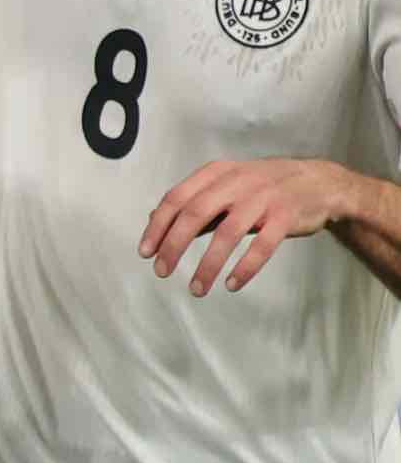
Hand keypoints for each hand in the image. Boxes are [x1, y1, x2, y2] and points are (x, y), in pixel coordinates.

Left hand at [139, 158, 347, 295]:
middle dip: (174, 244)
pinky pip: (263, 246)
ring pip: (228, 233)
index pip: (176, 198)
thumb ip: (192, 203)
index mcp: (215, 173)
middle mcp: (235, 182)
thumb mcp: (224, 186)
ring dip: (208, 263)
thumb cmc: (261, 188)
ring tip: (196, 289)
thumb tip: (153, 220)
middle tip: (162, 271)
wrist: (317, 182)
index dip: (159, 225)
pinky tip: (231, 284)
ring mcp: (262, 198)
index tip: (146, 252)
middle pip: (196, 213)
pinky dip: (245, 267)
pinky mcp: (286, 217)